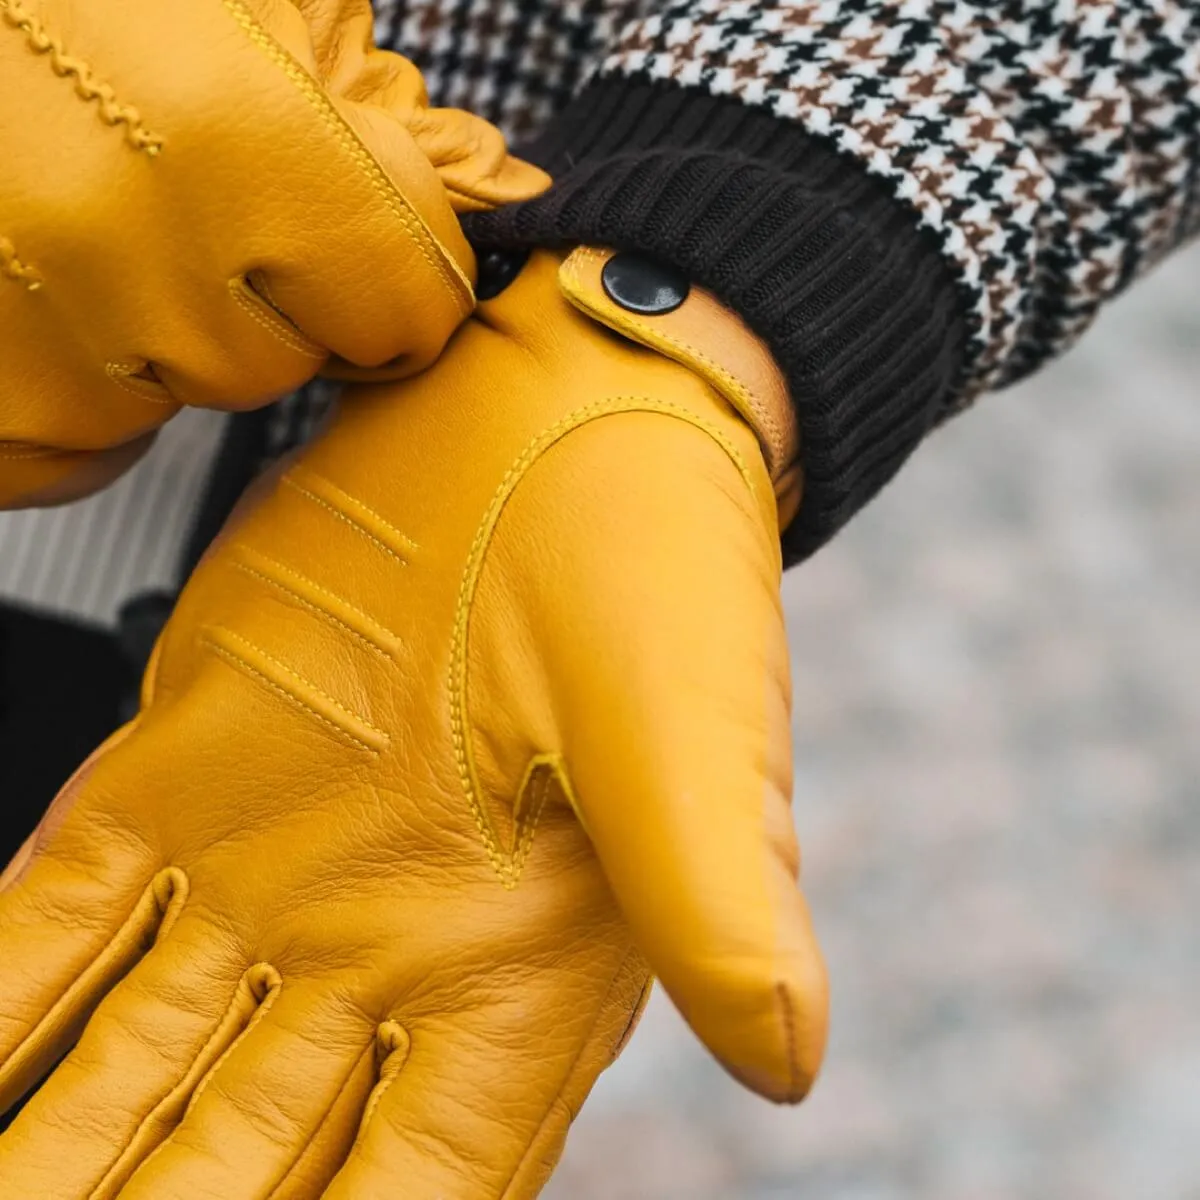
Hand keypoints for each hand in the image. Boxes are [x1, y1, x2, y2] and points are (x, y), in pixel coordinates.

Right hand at [0, 0, 545, 506]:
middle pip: (299, 356)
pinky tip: (34, 282)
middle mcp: (146, 273)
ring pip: (192, 397)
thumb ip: (372, 102)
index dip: (391, 267)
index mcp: (241, 149)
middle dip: (266, 286)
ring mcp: (52, 365)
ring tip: (79, 211)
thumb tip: (494, 191)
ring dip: (161, 328)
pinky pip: (91, 446)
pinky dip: (82, 380)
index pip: (411, 306)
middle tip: (172, 185)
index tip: (361, 239)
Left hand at [0, 248, 826, 1197]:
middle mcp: (384, 940)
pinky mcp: (189, 769)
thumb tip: (792, 1062)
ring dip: (49, 1157)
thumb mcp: (693, 739)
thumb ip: (725, 907)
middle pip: (237, 1158)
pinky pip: (61, 916)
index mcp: (514, 964)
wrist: (564, 413)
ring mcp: (273, 863)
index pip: (411, 1186)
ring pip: (130, 1064)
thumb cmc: (659, 566)